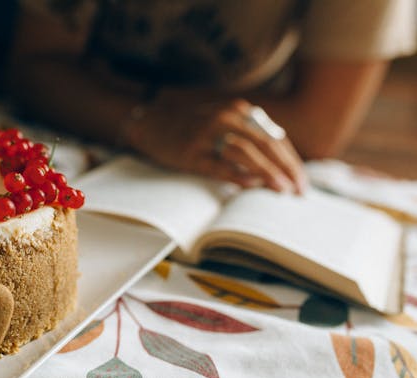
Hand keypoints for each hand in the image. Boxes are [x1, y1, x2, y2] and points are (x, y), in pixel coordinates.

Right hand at [127, 97, 307, 193]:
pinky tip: (251, 186)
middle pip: (266, 144)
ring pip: (246, 152)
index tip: (301, 182)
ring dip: (267, 172)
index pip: (274, 138)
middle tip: (298, 191)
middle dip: (286, 169)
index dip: (291, 161)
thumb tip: (279, 166)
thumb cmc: (192, 130)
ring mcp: (207, 133)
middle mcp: (226, 118)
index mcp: (239, 111)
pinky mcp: (191, 151)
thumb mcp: (223, 125)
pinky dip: (237, 175)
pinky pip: (218, 164)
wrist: (151, 124)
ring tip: (281, 190)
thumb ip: (249, 138)